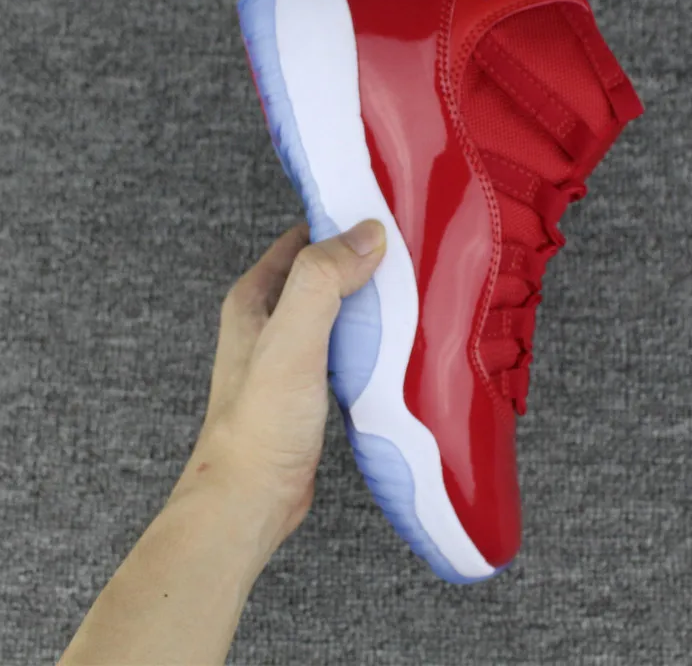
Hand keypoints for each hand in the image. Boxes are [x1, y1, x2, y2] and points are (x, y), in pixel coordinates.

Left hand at [169, 219, 385, 565]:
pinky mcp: (313, 382)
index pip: (303, 238)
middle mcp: (271, 319)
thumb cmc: (261, 423)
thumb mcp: (290, 341)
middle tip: (415, 254)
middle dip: (364, 260)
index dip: (341, 222)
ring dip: (372, 300)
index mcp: (256, 297)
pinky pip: (348, 344)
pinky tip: (403, 341)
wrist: (252, 498)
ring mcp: (293, 352)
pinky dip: (373, 336)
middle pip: (325, 271)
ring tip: (417, 291)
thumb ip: (321, 282)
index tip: (387, 216)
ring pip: (339, 308)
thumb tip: (367, 233)